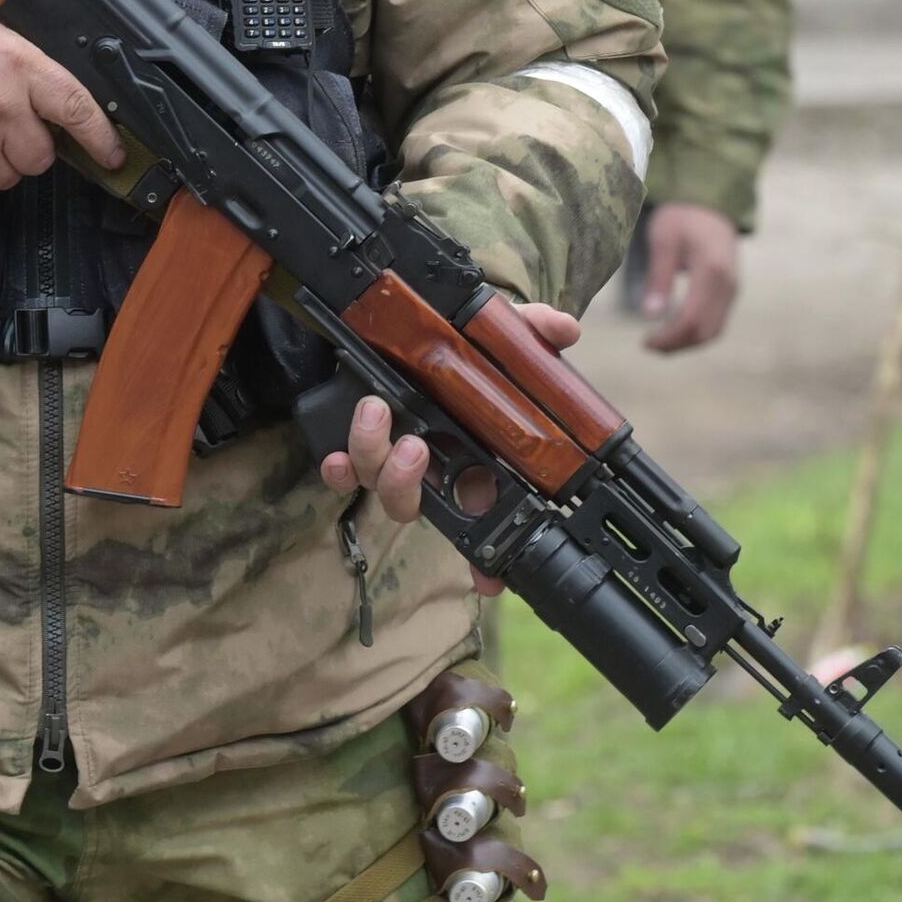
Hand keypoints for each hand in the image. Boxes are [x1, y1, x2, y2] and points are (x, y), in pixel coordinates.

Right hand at [0, 1, 124, 199]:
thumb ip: (25, 69)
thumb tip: (54, 105)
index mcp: (18, 67)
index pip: (76, 107)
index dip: (101, 137)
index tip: (114, 155)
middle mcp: (0, 110)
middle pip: (41, 157)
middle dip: (28, 147)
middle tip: (1, 125)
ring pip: (8, 178)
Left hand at [319, 303, 581, 594]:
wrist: (381, 324)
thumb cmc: (446, 343)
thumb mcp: (493, 335)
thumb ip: (530, 332)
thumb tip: (564, 329)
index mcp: (471, 456)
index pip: (486, 514)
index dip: (488, 554)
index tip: (488, 576)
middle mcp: (430, 465)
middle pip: (419, 505)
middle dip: (411, 484)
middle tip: (416, 447)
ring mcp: (389, 457)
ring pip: (382, 486)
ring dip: (377, 457)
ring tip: (377, 412)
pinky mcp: (353, 443)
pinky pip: (342, 472)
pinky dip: (339, 469)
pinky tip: (337, 456)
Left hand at [641, 201, 739, 351]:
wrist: (708, 205)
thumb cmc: (681, 218)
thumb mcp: (663, 241)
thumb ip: (659, 277)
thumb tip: (650, 314)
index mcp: (712, 272)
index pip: (692, 318)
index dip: (669, 336)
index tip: (646, 343)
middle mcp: (728, 285)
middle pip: (706, 330)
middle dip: (677, 345)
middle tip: (648, 346)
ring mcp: (733, 290)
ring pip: (714, 330)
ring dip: (687, 343)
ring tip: (658, 344)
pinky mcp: (730, 291)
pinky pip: (717, 322)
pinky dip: (696, 333)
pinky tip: (674, 332)